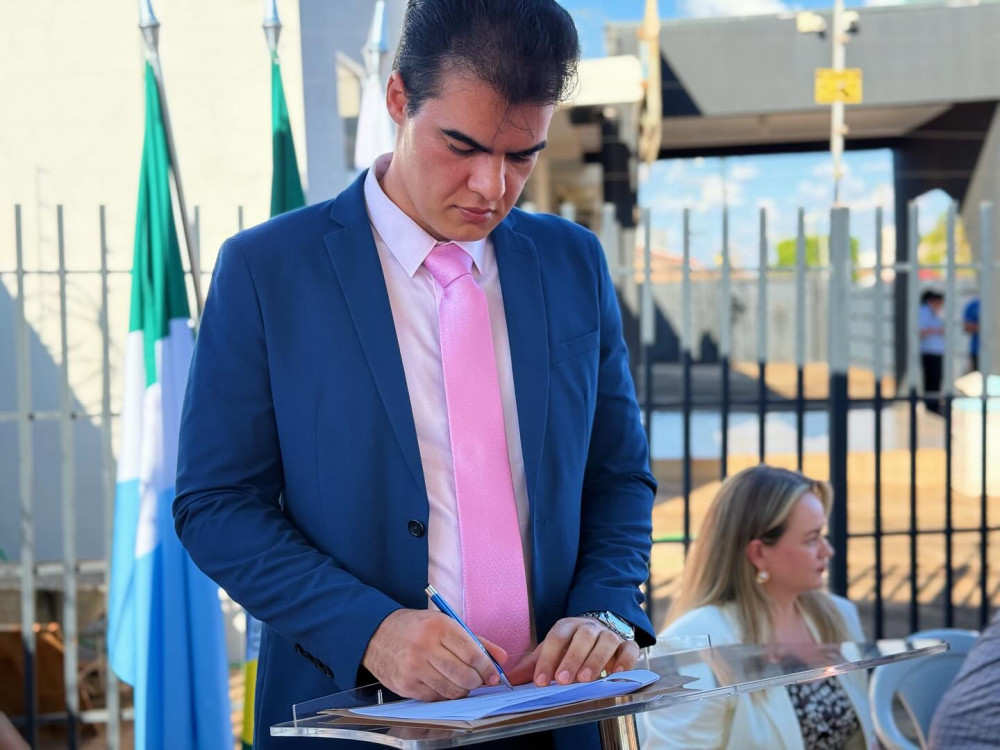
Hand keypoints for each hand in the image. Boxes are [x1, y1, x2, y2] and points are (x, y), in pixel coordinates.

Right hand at [361, 609, 506, 700]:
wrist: (376, 633)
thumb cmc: (416, 627)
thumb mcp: (445, 623)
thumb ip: (475, 640)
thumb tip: (501, 658)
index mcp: (439, 626)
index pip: (472, 653)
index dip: (487, 667)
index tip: (493, 674)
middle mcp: (426, 647)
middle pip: (464, 675)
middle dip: (477, 681)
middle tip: (478, 680)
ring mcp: (414, 668)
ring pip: (451, 690)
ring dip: (462, 690)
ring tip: (460, 682)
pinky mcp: (406, 685)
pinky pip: (435, 698)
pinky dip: (444, 694)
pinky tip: (442, 683)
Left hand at [506, 616, 639, 686]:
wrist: (598, 633)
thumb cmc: (571, 646)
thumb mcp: (551, 652)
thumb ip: (533, 666)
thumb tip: (509, 679)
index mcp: (567, 626)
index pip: (557, 637)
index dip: (548, 658)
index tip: (541, 681)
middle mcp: (589, 627)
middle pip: (582, 637)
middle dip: (572, 658)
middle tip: (563, 680)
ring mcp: (609, 635)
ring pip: (606, 641)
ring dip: (596, 660)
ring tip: (586, 680)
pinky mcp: (626, 645)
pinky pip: (629, 649)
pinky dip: (625, 660)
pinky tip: (616, 673)